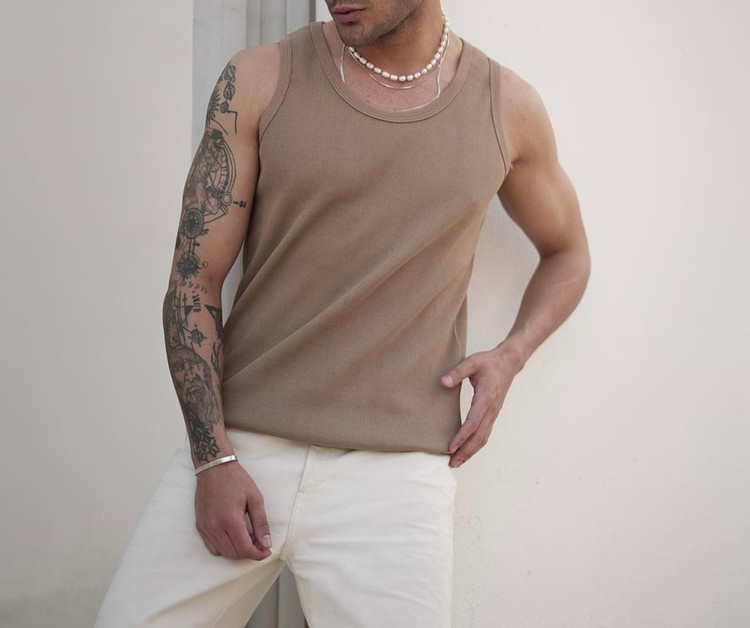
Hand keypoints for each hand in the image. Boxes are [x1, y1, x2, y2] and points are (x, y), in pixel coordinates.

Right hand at [194, 460, 272, 559]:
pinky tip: (234, 538)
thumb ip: (261, 523)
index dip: (258, 554)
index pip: (245, 549)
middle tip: (260, 543)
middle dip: (250, 553)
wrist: (213, 467)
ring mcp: (205, 527)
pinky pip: (212, 547)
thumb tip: (266, 543)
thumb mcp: (255, 498)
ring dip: (238, 551)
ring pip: (223, 553)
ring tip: (249, 539)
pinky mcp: (200, 526)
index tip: (267, 551)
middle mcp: (215, 527)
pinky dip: (225, 548)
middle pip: (234, 554)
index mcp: (230, 520)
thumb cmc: (236, 480)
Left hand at [441, 343, 522, 466]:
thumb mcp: (472, 362)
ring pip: (483, 438)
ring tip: (456, 462)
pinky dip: (475, 445)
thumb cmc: (489, 362)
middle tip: (451, 463)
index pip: (473, 422)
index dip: (461, 436)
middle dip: (465, 451)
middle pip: (478, 437)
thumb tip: (443, 382)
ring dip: (470, 452)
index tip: (450, 447)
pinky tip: (466, 450)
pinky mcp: (492, 414)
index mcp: (486, 398)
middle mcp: (491, 410)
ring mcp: (493, 413)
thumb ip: (457, 372)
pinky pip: (484, 433)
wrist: (508, 363)